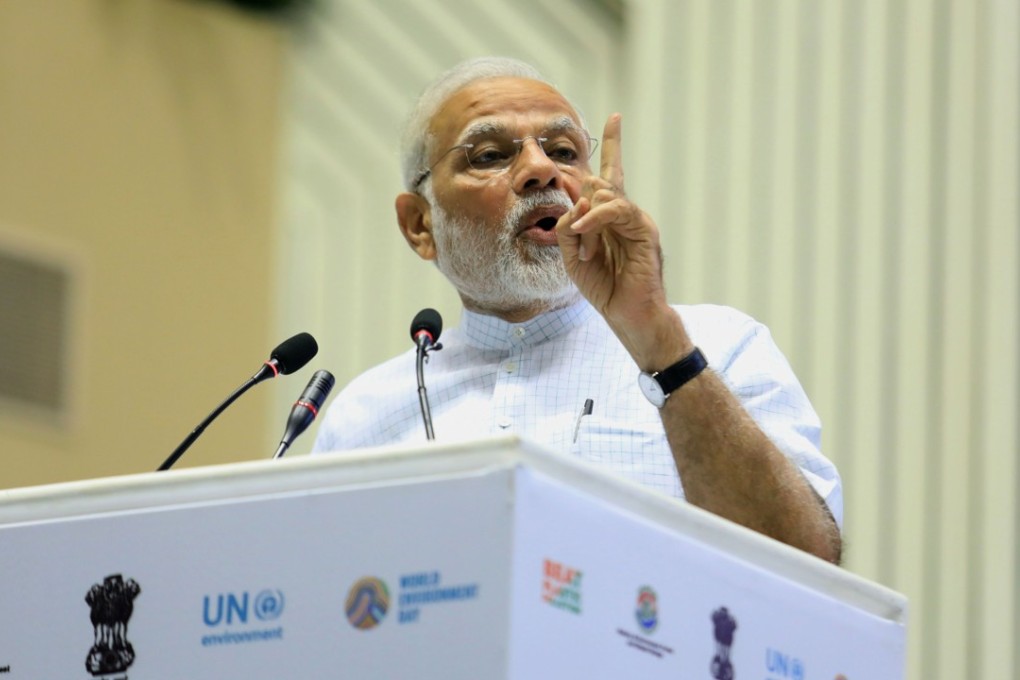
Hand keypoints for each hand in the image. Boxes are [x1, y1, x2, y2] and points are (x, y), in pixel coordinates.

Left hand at [556, 114, 688, 366]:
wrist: (629, 314)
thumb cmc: (603, 287)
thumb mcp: (571, 255)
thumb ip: (567, 226)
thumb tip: (575, 199)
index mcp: (610, 218)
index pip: (611, 174)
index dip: (614, 144)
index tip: (615, 116)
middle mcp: (626, 213)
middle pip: (598, 183)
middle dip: (578, 210)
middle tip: (578, 246)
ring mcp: (637, 220)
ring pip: (604, 194)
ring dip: (586, 223)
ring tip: (585, 252)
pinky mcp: (644, 230)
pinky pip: (615, 210)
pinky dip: (595, 220)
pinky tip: (584, 234)